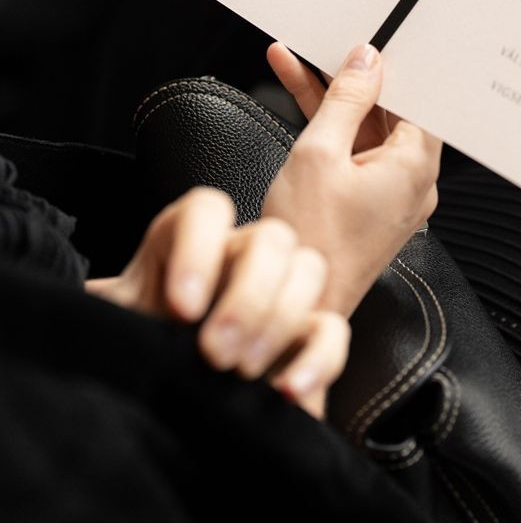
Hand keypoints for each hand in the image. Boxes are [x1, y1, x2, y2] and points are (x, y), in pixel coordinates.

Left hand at [86, 187, 349, 417]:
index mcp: (185, 243)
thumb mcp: (111, 328)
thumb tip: (96, 307)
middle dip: (247, 297)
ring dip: (280, 321)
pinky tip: (287, 392)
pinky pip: (332, 330)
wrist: (149, 403)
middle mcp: (238, 257)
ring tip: (240, 375)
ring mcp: (278, 293)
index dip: (199, 250)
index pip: (206, 210)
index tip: (180, 310)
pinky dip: (319, 359)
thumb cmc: (129, 356)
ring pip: (308, 269)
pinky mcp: (304, 339)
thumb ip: (111, 312)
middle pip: (270, 238)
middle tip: (213, 354)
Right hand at [262, 43, 441, 316]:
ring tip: (296, 58)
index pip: (421, 97)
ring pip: (367, 129)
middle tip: (329, 41)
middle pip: (391, 110)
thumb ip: (345, 101)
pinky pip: (354, 152)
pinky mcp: (369, 203)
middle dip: (356, 76)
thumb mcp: (318, 154)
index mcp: (416, 165)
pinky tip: (294, 94)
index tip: (374, 37)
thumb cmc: (309, 240)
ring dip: (332, 98)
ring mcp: (392, 193)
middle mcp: (414, 179)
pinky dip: (328, 128)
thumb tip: (366, 60)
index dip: (398, 64)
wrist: (294, 306)